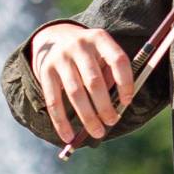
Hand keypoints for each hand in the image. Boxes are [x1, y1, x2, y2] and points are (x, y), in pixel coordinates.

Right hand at [29, 22, 135, 142]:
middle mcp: (79, 45)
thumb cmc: (90, 54)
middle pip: (94, 81)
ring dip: (87, 117)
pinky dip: (61, 122)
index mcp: (100, 38)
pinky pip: (53, 101)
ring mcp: (60, 58)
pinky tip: (68, 136)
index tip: (127, 102)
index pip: (118, 60)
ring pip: (75, 93)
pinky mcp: (46, 71)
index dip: (125, 82)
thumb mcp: (103, 55)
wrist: (56, 37)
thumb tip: (116, 109)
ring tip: (97, 132)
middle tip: (112, 122)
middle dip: (104, 106)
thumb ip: (111, 76)